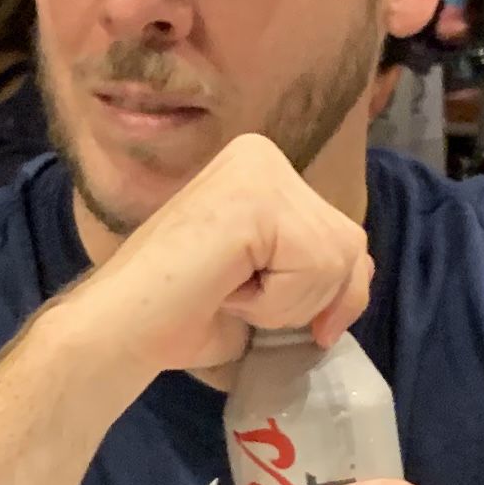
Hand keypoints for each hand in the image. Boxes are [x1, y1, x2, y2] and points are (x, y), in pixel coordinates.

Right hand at [43, 132, 371, 387]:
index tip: (274, 315)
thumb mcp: (272, 287)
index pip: (343, 234)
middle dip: (312, 299)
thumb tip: (360, 278)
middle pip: (350, 243)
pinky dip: (275, 302)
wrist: (124, 329)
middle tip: (241, 303)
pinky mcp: (254, 197)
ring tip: (228, 293)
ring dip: (286, 305)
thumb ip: (315, 270)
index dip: (330, 293)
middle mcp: (263, 155)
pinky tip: (225, 289)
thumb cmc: (185, 317)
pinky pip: (313, 266)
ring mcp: (258, 170)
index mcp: (263, 169)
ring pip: (336, 259)